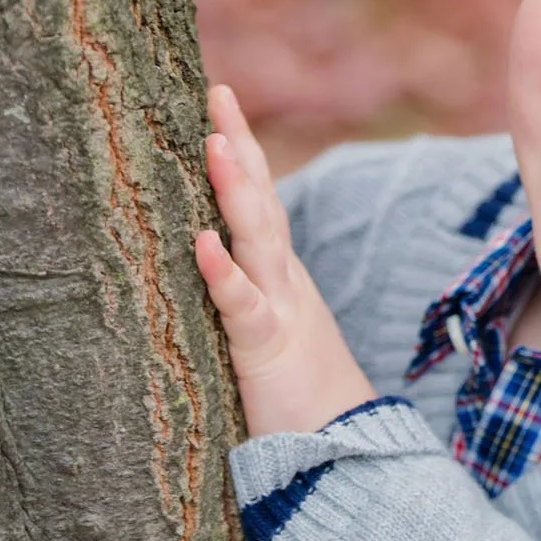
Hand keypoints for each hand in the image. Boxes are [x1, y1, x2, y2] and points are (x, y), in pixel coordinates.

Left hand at [195, 83, 374, 434]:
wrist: (343, 449)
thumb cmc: (297, 400)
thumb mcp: (264, 337)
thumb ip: (240, 302)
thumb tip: (198, 268)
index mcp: (278, 276)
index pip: (259, 201)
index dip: (242, 153)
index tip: (219, 103)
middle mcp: (283, 280)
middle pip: (262, 199)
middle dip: (240, 143)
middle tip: (218, 91)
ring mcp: (279, 309)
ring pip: (258, 236)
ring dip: (236, 188)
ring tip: (215, 140)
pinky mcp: (266, 349)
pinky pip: (242, 304)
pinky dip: (221, 271)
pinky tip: (201, 239)